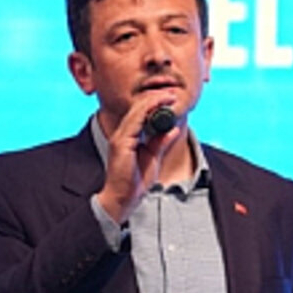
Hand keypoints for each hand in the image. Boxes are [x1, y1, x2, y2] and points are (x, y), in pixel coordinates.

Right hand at [96, 92, 180, 223]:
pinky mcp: (121, 144)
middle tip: (171, 93)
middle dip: (155, 98)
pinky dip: (147, 112)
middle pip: (137, 108)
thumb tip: (172, 128)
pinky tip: (158, 108)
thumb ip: (160, 143)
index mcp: (128, 136)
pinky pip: (134, 122)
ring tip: (168, 96)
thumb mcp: (153, 158)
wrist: (123, 199)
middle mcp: (122, 134)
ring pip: (136, 112)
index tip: (170, 98)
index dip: (154, 103)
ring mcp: (120, 138)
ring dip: (153, 101)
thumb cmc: (135, 181)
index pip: (140, 113)